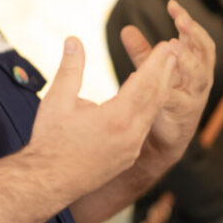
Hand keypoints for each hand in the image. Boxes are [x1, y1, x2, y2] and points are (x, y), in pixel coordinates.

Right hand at [29, 34, 177, 193]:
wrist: (47, 182)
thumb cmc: (50, 141)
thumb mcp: (57, 101)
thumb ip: (70, 69)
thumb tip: (74, 40)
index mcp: (116, 118)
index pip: (144, 83)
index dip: (156, 62)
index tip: (166, 45)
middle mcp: (130, 135)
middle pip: (155, 97)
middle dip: (166, 72)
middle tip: (175, 50)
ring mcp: (131, 149)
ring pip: (152, 114)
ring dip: (161, 90)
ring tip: (166, 71)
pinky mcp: (127, 157)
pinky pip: (144, 128)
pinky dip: (150, 109)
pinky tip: (147, 99)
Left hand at [119, 0, 214, 177]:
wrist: (159, 142)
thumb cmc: (160, 102)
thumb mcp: (151, 73)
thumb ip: (142, 53)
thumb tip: (127, 29)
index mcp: (194, 64)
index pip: (196, 37)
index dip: (187, 20)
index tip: (172, 5)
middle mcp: (200, 78)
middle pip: (205, 51)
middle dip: (194, 34)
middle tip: (181, 21)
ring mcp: (196, 97)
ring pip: (199, 75)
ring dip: (188, 59)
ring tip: (174, 46)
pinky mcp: (185, 116)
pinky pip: (181, 100)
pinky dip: (172, 90)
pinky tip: (162, 80)